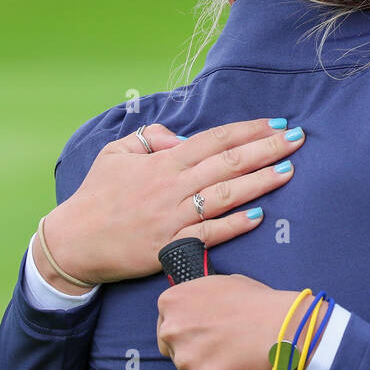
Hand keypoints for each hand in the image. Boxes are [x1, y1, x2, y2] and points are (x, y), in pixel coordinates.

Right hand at [36, 120, 303, 290]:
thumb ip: (149, 139)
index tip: (276, 122)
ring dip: (259, 182)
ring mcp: (171, 217)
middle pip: (227, 163)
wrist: (73, 243)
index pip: (213, 140)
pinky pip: (207, 234)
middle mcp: (171, 187)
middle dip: (266, 148)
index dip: (247, 130)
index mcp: (162, 162)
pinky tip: (258, 216)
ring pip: (224, 196)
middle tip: (297, 139)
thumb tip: (177, 136)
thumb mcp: (115, 154)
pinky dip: (233, 225)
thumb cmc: (96, 196)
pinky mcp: (169, 246)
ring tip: (288, 170)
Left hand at [156, 274, 307, 369]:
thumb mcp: (222, 283)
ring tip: (237, 367)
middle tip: (223, 353)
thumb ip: (198, 299)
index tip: (204, 339)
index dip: (187, 336)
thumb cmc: (261, 304)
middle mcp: (173, 331)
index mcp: (173, 302)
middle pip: (176, 355)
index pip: (166, 329)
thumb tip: (193, 311)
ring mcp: (188, 360)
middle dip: (196, 356)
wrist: (288, 327)